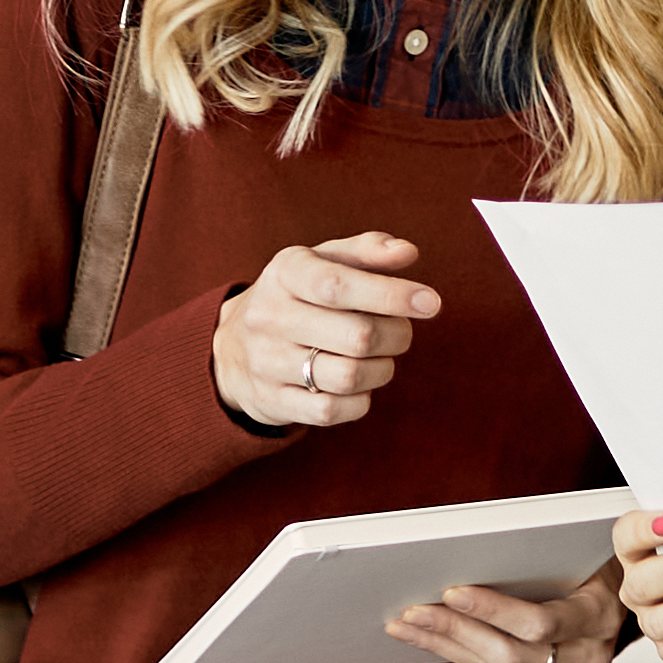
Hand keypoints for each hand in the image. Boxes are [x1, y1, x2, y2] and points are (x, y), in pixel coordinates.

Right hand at [215, 232, 439, 431]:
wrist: (231, 348)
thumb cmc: (296, 297)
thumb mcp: (322, 261)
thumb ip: (367, 251)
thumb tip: (407, 252)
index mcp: (285, 273)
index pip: (339, 285)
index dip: (391, 295)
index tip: (431, 302)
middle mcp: (270, 316)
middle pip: (357, 336)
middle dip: (397, 336)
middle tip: (401, 332)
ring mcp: (267, 362)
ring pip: (350, 377)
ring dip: (382, 369)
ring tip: (380, 358)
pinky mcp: (272, 401)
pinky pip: (332, 410)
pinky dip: (359, 399)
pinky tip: (358, 384)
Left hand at [386, 560, 623, 662]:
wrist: (641, 594)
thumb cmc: (602, 555)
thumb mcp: (591, 541)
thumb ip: (551, 544)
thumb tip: (479, 541)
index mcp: (599, 617)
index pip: (538, 622)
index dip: (491, 609)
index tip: (449, 590)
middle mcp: (589, 658)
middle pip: (509, 654)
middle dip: (454, 631)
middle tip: (410, 611)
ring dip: (445, 645)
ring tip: (403, 625)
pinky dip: (459, 655)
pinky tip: (428, 638)